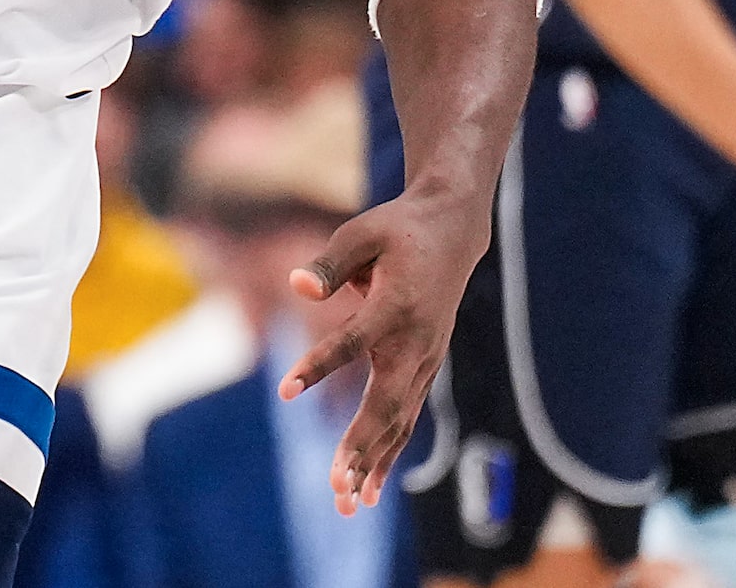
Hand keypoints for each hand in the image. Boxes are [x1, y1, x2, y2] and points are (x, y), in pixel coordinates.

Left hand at [276, 184, 485, 516]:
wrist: (452, 234)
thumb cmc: (397, 230)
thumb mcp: (361, 233)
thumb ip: (330, 263)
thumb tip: (297, 286)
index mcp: (396, 304)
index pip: (352, 341)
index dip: (318, 365)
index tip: (284, 390)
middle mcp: (417, 341)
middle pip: (387, 403)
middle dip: (361, 447)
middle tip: (334, 486)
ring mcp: (426, 361)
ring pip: (399, 422)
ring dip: (372, 464)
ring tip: (347, 504)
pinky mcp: (425, 370)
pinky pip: (405, 420)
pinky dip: (387, 455)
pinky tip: (368, 491)